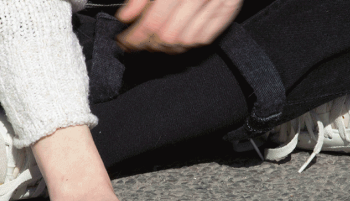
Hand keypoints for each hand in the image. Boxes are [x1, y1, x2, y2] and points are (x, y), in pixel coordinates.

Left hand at [116, 0, 242, 52]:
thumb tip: (126, 16)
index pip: (153, 22)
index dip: (135, 36)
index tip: (123, 40)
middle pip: (168, 35)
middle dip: (146, 44)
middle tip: (132, 43)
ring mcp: (215, 4)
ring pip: (184, 41)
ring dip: (163, 48)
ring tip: (148, 43)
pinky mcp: (226, 11)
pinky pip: (201, 39)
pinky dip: (183, 45)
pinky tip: (170, 41)